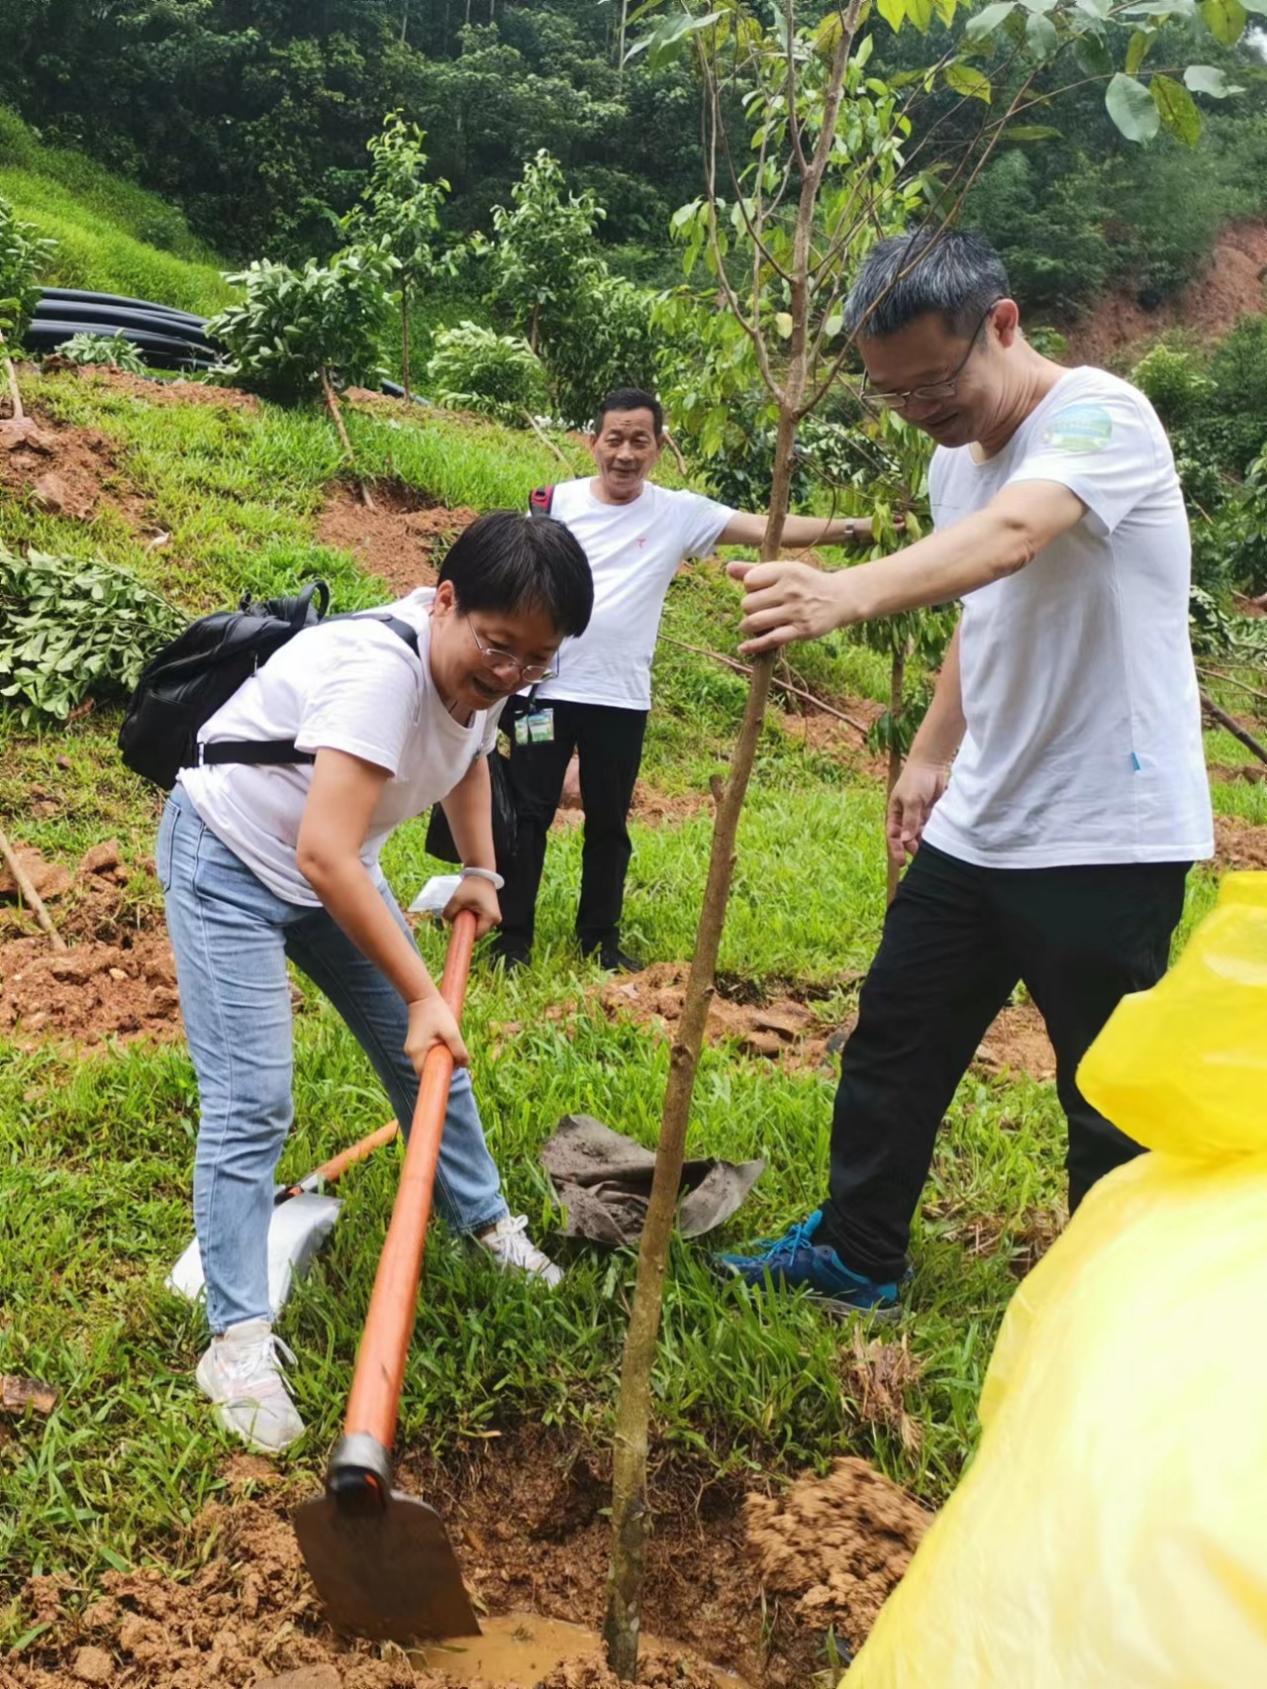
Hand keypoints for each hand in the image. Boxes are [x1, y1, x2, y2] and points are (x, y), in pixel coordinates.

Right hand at [405, 992, 468, 1074]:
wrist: (423, 997)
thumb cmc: (437, 1012)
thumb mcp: (452, 1032)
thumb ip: (459, 1050)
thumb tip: (465, 1065)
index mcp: (417, 1053)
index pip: (426, 1076)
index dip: (439, 1077)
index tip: (451, 1072)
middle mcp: (411, 1053)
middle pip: (428, 1069)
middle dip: (443, 1065)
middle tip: (455, 1056)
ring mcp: (412, 1049)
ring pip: (429, 1061)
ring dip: (441, 1057)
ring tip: (449, 1043)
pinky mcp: (416, 1044)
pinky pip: (428, 1054)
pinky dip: (437, 1051)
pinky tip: (444, 1040)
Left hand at [443, 873, 500, 939]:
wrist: (481, 874)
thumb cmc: (472, 886)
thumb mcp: (457, 899)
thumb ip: (449, 912)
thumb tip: (447, 921)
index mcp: (490, 918)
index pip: (476, 935)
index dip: (465, 934)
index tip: (456, 928)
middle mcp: (495, 920)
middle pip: (478, 932)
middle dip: (467, 926)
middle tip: (459, 916)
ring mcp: (495, 917)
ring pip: (478, 927)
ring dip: (470, 922)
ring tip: (465, 910)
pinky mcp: (492, 914)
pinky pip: (480, 922)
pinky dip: (473, 918)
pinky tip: (469, 909)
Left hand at [728, 559, 866, 654]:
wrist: (840, 598)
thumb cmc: (806, 583)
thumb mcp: (785, 570)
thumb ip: (755, 569)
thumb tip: (728, 568)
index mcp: (785, 571)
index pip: (750, 581)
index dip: (749, 587)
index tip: (759, 590)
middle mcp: (790, 590)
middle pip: (748, 603)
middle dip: (748, 608)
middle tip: (759, 609)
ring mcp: (796, 611)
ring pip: (755, 622)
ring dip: (748, 626)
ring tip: (751, 625)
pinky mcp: (801, 630)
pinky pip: (770, 640)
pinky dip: (754, 646)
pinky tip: (743, 648)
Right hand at [886, 757, 947, 866]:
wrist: (931, 765)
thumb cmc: (916, 780)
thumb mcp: (911, 800)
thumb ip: (910, 820)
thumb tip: (906, 840)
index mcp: (894, 813)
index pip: (893, 836)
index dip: (896, 849)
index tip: (901, 862)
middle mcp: (904, 816)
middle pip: (905, 838)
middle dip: (910, 848)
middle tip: (919, 857)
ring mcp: (917, 815)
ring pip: (918, 834)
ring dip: (921, 843)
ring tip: (928, 853)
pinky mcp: (929, 813)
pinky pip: (928, 828)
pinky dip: (930, 835)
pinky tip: (935, 841)